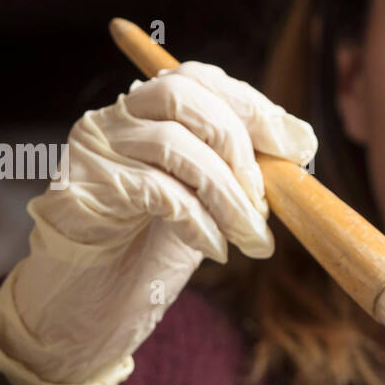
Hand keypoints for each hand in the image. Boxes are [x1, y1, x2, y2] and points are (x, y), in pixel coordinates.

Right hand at [0, 61, 315, 384]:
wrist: (89, 305)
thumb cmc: (149, 251)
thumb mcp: (207, 201)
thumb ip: (240, 169)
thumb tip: (300, 142)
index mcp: (147, 111)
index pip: (201, 79)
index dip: (255, 107)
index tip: (298, 147)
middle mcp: (115, 118)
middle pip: (186, 97)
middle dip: (241, 151)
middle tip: (266, 205)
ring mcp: (95, 148)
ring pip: (175, 145)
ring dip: (229, 196)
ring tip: (253, 239)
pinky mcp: (83, 187)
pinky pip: (159, 191)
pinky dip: (201, 221)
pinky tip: (215, 248)